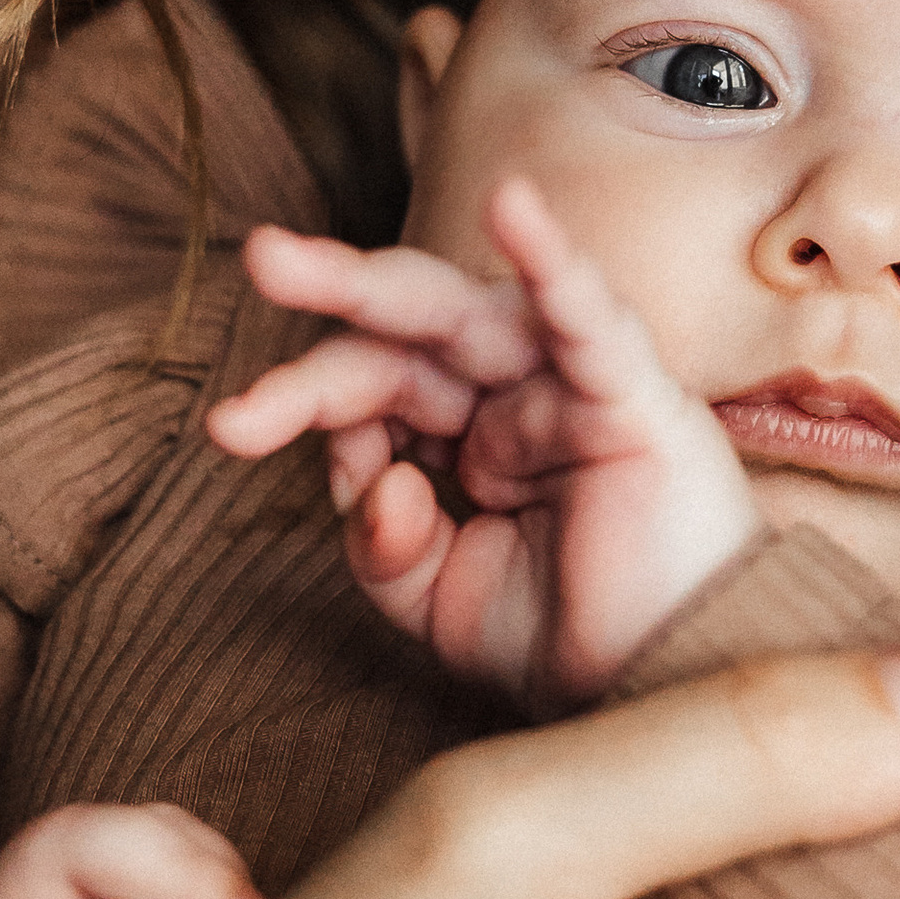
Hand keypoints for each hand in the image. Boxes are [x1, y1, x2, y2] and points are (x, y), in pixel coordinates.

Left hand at [214, 181, 760, 702]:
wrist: (671, 692)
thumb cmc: (572, 637)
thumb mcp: (436, 599)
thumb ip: (380, 541)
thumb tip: (372, 474)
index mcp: (473, 430)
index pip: (376, 384)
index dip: (301, 395)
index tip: (228, 428)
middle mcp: (517, 393)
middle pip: (409, 328)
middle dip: (327, 291)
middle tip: (257, 255)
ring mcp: (572, 386)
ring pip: (470, 311)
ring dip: (378, 283)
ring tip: (286, 261)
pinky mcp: (633, 394)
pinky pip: (590, 318)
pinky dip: (553, 262)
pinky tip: (514, 207)